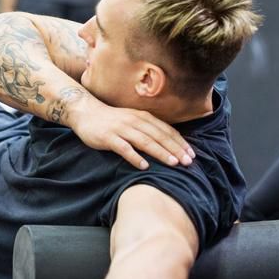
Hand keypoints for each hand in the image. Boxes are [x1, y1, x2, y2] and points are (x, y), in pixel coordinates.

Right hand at [67, 97, 194, 169]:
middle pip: (159, 136)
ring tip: (173, 163)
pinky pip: (124, 148)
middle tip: (188, 161)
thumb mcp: (133, 120)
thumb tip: (168, 142)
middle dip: (175, 149)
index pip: (166, 130)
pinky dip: (134, 157)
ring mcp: (121, 129)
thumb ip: (148, 129)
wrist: (86, 113)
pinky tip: (144, 166)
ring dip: (160, 152)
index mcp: (143, 117)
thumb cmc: (112, 120)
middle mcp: (134, 121)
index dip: (180, 142)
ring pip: (145, 142)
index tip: (192, 154)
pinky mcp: (108, 138)